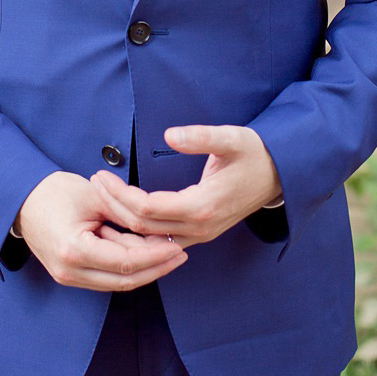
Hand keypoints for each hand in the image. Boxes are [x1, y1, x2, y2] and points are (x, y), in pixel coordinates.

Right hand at [15, 170, 187, 290]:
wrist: (22, 200)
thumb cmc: (54, 192)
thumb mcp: (94, 196)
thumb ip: (124, 214)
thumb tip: (155, 227)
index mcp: (74, 250)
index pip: (126, 261)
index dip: (156, 256)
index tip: (177, 246)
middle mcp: (70, 271)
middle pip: (124, 279)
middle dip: (156, 267)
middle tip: (180, 253)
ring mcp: (68, 276)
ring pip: (117, 282)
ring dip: (144, 270)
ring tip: (168, 254)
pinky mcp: (70, 274)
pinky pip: (106, 277)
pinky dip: (127, 268)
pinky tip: (146, 256)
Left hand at [91, 124, 282, 248]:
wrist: (281, 175)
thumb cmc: (255, 154)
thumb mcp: (232, 138)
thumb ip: (201, 137)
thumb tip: (170, 133)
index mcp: (202, 207)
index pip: (147, 209)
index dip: (119, 195)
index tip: (100, 175)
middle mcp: (199, 228)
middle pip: (142, 229)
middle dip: (113, 206)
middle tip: (94, 182)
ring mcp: (200, 235)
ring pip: (149, 240)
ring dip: (123, 222)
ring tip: (102, 198)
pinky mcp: (200, 233)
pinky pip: (161, 242)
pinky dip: (138, 232)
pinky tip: (122, 216)